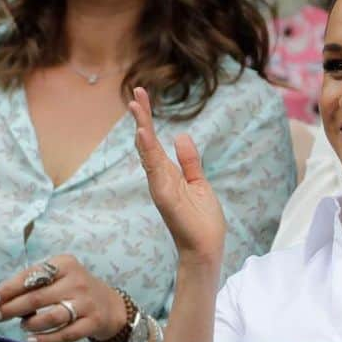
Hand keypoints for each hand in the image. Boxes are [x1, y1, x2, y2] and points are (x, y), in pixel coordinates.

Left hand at [0, 255, 128, 341]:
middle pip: (37, 297)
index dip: (9, 288)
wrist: (110, 305)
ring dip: (31, 324)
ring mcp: (86, 302)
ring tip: (22, 326)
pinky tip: (32, 339)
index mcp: (65, 263)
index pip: (31, 275)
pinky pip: (65, 334)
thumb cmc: (74, 289)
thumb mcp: (58, 276)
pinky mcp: (92, 322)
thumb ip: (31, 284)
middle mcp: (76, 281)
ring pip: (51, 316)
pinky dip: (45, 339)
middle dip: (13, 308)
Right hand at [129, 87, 224, 262]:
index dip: (147, 119)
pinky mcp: (164, 196)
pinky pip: (154, 169)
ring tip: (136, 105)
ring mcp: (160, 186)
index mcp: (168, 174)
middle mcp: (159, 178)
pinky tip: (143, 134)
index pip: (154, 142)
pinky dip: (148, 151)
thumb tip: (180, 136)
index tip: (141, 97)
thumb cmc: (202, 221)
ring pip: (147, 152)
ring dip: (142, 128)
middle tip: (136, 93)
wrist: (206, 248)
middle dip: (141, 117)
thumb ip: (190, 161)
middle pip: (146, 142)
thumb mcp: (199, 183)